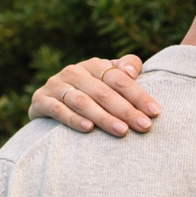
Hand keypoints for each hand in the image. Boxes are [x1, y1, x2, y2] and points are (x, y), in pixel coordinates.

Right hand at [30, 55, 160, 135]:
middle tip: (144, 126)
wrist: (49, 102)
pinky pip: (57, 110)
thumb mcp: (108, 79)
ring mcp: (56, 85)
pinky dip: (73, 119)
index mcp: (94, 66)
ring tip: (122, 130)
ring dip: (103, 117)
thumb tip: (132, 69)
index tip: (155, 112)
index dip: (138, 95)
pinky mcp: (40, 100)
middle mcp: (74, 72)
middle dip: (126, 110)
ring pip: (82, 102)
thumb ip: (124, 71)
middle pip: (103, 92)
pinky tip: (88, 128)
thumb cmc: (91, 92)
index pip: (119, 79)